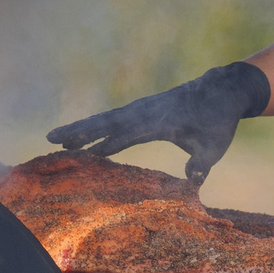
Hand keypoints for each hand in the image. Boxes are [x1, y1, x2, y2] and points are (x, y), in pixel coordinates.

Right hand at [47, 62, 271, 184]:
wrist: (222, 91)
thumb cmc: (218, 121)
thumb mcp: (215, 146)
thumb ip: (202, 163)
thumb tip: (194, 182)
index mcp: (160, 121)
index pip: (128, 135)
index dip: (107, 145)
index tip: (84, 155)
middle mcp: (145, 112)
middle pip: (107, 122)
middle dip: (79, 131)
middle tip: (51, 139)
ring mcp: (142, 109)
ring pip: (106, 119)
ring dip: (81, 128)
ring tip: (57, 138)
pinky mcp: (142, 109)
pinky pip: (113, 117)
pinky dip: (95, 125)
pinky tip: (81, 133)